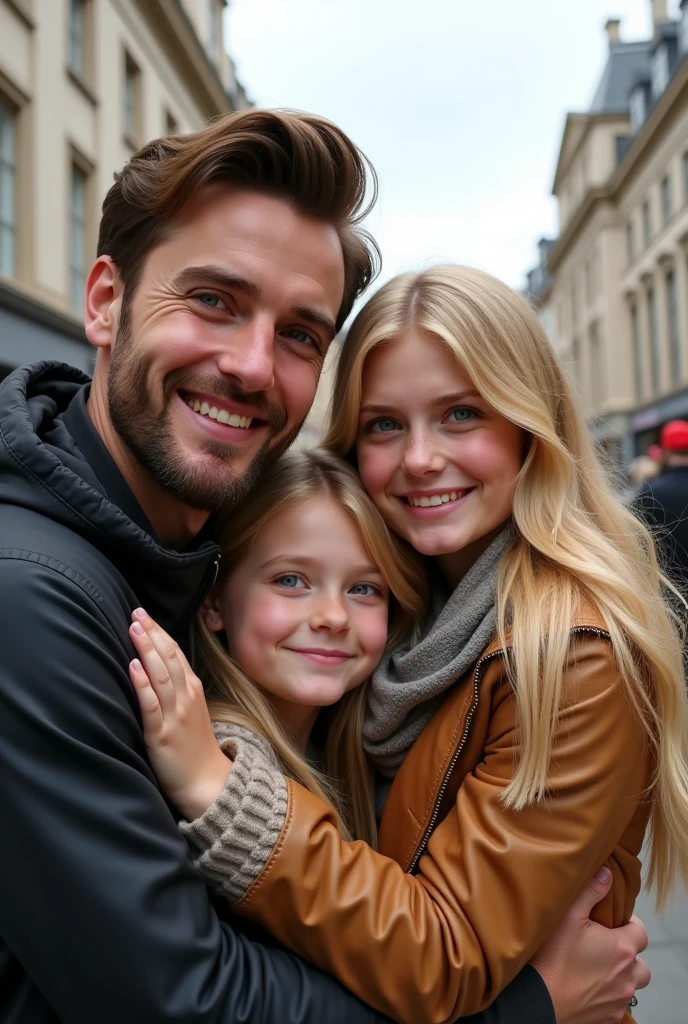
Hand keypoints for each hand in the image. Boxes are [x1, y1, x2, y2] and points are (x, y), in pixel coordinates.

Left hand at [128, 608, 231, 820]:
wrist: (207, 784)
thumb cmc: (195, 747)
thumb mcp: (192, 710)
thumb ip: (178, 688)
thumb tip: (157, 665)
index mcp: (193, 689)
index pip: (175, 653)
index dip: (159, 632)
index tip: (143, 614)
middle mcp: (186, 697)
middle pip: (168, 658)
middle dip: (151, 634)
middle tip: (136, 612)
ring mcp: (174, 715)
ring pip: (161, 676)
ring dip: (147, 650)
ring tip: (134, 629)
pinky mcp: (161, 735)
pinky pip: (151, 705)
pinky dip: (143, 685)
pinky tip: (133, 668)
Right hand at [530, 867, 649, 1023]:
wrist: (540, 1001)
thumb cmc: (552, 957)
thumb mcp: (568, 915)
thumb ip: (590, 891)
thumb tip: (607, 874)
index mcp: (621, 949)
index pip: (641, 932)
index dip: (629, 924)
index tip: (611, 922)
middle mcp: (627, 977)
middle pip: (642, 965)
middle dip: (628, 955)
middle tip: (605, 948)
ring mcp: (619, 1000)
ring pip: (630, 986)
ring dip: (620, 977)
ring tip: (597, 969)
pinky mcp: (609, 1018)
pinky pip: (616, 1004)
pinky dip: (608, 996)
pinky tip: (587, 987)